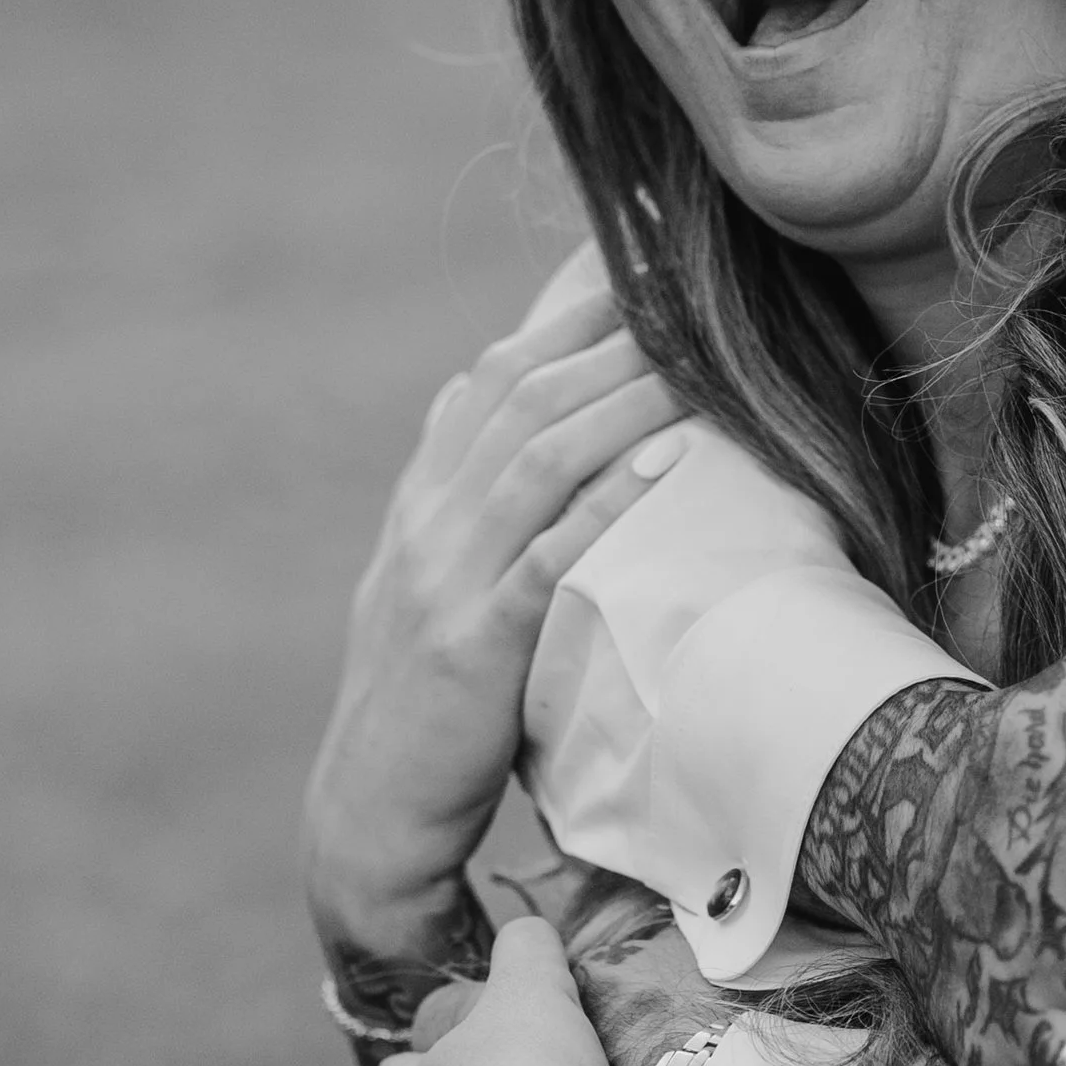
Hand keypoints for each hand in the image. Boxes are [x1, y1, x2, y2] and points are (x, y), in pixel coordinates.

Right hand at [306, 244, 686, 957]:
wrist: (366, 812)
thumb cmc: (421, 696)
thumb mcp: (428, 575)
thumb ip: (457, 486)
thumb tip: (482, 389)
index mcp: (425, 498)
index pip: (498, 374)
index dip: (569, 310)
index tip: (641, 253)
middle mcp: (430, 520)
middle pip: (526, 395)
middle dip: (610, 328)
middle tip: (689, 273)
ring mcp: (447, 578)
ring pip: (542, 458)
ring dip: (624, 394)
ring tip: (699, 347)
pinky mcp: (474, 647)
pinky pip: (549, 557)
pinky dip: (609, 500)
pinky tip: (667, 458)